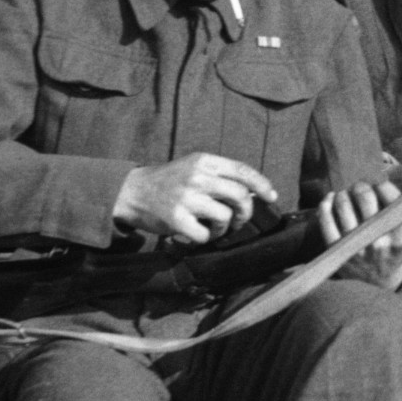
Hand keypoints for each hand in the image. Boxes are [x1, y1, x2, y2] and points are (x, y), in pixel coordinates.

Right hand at [113, 154, 275, 243]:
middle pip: (240, 196)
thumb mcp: (193, 167)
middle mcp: (196, 177)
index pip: (243, 171)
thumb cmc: (169, 181)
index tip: (271, 197)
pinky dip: (205, 238)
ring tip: (214, 228)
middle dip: (246, 212)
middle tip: (239, 220)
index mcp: (204, 161)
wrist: (130, 191)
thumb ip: (220, 175)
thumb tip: (253, 192)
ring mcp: (185, 198)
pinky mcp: (175, 218)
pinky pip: (204, 234)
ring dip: (224, 228)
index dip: (262, 185)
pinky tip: (197, 234)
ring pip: (225, 217)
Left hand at [319, 180, 401, 292]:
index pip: (393, 202)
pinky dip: (325, 205)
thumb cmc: (395, 256)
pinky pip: (326, 222)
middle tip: (361, 185)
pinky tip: (330, 199)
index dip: (384, 186)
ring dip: (343, 193)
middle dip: (362, 186)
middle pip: (365, 199)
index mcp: (400, 240)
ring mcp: (355, 247)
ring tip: (347, 192)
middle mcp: (377, 243)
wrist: (376, 287)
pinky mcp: (337, 251)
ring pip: (344, 207)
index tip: (381, 183)